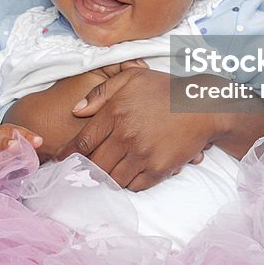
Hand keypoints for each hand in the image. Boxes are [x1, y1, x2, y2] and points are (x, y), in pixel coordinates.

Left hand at [53, 67, 216, 190]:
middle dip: (86, 171)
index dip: (69, 155)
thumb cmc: (164, 90)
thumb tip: (75, 110)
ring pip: (113, 179)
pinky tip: (128, 175)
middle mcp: (126, 135)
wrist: (202, 106)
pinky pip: (135, 186)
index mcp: (115, 113)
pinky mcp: (159, 168)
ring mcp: (143, 154)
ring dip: (107, 179)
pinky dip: (129, 184)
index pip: (82, 142)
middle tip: (81, 173)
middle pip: (94, 165)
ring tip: (105, 175)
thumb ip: (100, 93)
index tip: (61, 162)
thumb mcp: (131, 78)